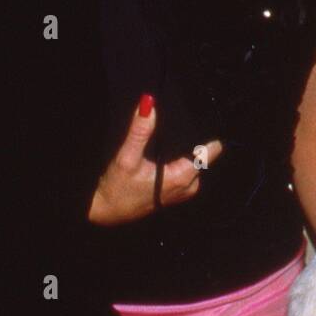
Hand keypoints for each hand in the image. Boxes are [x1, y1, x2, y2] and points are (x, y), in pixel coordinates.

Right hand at [88, 94, 223, 225]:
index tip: (203, 119)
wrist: (106, 211)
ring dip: (185, 150)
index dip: (208, 136)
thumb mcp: (126, 157)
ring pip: (194, 162)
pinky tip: (167, 153)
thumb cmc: (116, 188)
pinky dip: (179, 159)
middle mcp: (189, 186)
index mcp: (183, 178)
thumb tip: (148, 103)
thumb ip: (140, 131)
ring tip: (172, 137)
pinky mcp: (177, 192)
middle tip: (180, 125)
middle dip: (192, 141)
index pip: (210, 152)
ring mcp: (184, 191)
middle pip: (202, 155)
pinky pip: (187, 170)